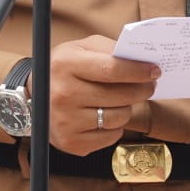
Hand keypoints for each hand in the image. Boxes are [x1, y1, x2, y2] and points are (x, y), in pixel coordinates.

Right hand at [37, 35, 158, 155]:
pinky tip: (107, 115)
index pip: (111, 69)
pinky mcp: (72, 142)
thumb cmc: (65, 68)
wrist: (34, 96)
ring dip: (127, 107)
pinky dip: (115, 126)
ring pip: (119, 117)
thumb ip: (110, 49)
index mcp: (65, 64)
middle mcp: (63, 94)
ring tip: (122, 99)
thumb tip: (143, 60)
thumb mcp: (81, 48)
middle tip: (149, 85)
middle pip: (119, 95)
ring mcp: (66, 121)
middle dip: (142, 90)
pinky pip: (111, 136)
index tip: (155, 70)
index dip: (138, 71)